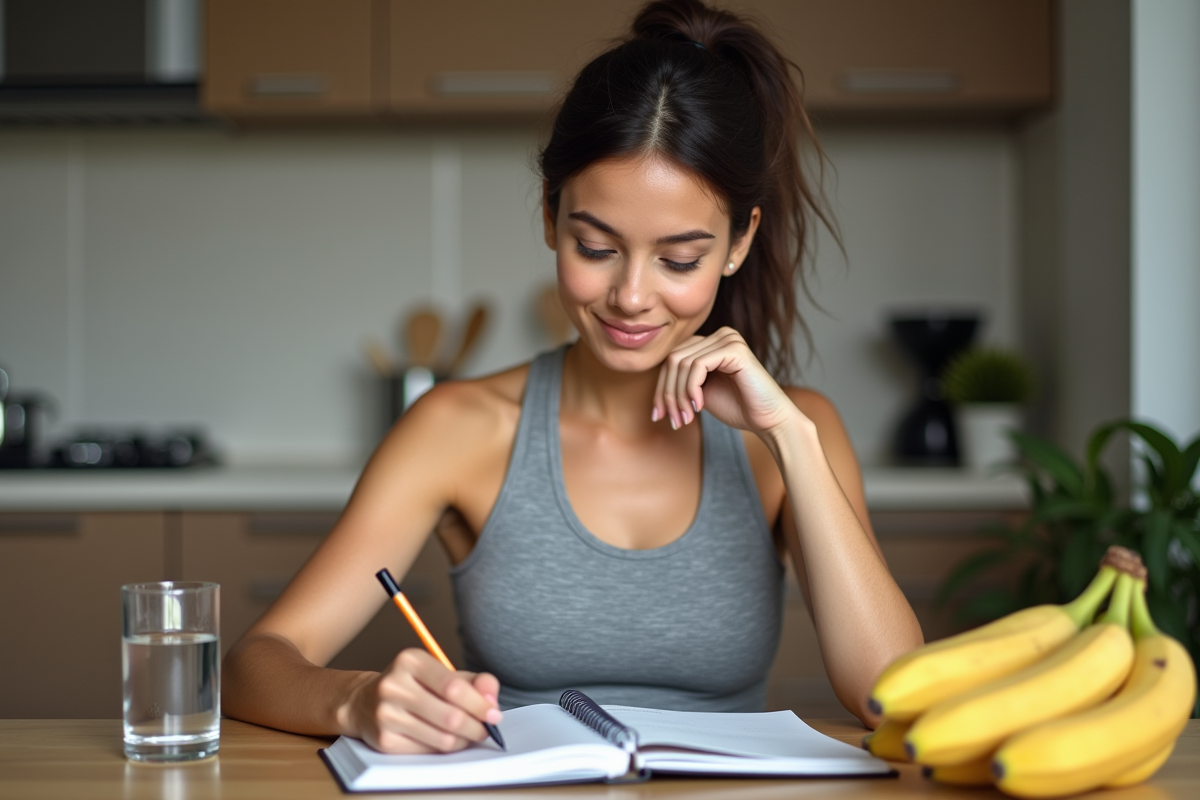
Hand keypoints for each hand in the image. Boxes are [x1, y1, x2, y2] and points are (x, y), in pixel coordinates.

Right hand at [341, 648, 502, 753]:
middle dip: (476, 726)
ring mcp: (386, 714)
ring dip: (464, 740)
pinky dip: (444, 748)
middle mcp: (394, 686)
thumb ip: (471, 681)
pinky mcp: (384, 740)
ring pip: (442, 738)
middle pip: (450, 716)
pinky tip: (447, 739)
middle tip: (486, 729)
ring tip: (469, 734)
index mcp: (411, 661)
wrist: (364, 701)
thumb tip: (492, 700)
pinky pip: (428, 750)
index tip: (494, 714)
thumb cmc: (411, 685)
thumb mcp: (439, 672)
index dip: (480, 704)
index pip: (454, 687)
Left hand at [652, 327, 801, 437]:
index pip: (671, 359)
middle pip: (673, 359)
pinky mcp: (734, 348)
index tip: (658, 415)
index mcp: (710, 342)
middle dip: (667, 394)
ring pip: (682, 363)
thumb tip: (655, 388)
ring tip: (685, 418)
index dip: (661, 388)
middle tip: (672, 420)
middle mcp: (719, 334)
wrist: (768, 419)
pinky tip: (698, 407)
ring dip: (678, 396)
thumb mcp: (699, 393)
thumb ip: (681, 382)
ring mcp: (728, 338)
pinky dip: (691, 389)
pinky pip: (697, 365)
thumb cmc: (738, 407)